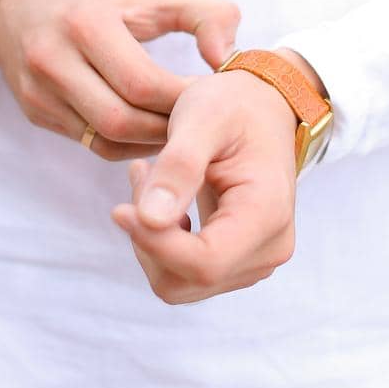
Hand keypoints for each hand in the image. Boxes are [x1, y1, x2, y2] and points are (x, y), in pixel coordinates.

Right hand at [0, 0, 240, 159]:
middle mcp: (52, 59)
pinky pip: (89, 142)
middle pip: (121, 120)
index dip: (182, 99)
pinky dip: (125, 143)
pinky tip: (149, 129)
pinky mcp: (33, 110)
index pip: (142, 83)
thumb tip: (230, 60)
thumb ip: (207, 15)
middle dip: (167, 127)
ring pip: (104, 140)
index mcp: (85, 22)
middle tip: (201, 122)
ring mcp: (37, 89)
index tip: (214, 97)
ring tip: (180, 127)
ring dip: (148, 141)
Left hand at [110, 71, 297, 302]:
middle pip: (186, 280)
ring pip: (179, 282)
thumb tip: (149, 220)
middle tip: (141, 176)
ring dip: (151, 237)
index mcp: (267, 213)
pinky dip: (160, 240)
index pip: (205, 264)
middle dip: (148, 238)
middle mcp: (269, 248)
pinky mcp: (236, 260)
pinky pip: (183, 272)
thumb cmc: (236, 106)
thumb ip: (178, 167)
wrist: (263, 107)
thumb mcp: (203, 118)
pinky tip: (159, 197)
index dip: (154, 244)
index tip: (119, 209)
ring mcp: (255, 259)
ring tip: (148, 179)